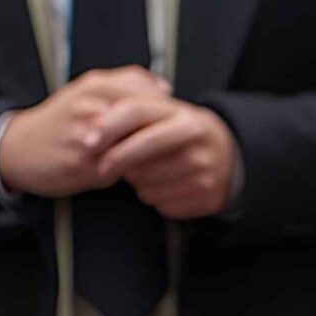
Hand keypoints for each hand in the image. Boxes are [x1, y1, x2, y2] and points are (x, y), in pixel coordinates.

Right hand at [0, 67, 169, 197]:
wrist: (18, 148)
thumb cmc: (62, 120)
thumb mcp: (88, 91)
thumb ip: (126, 83)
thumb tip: (165, 88)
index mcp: (96, 85)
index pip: (150, 94)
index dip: (171, 111)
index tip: (184, 122)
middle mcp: (92, 106)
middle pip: (147, 118)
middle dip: (168, 132)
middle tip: (182, 143)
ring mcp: (88, 136)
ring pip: (137, 144)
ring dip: (154, 152)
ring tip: (166, 158)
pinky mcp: (84, 164)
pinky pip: (122, 168)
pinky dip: (137, 171)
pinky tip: (144, 173)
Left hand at [87, 95, 240, 219]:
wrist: (228, 156)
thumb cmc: (181, 134)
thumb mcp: (165, 115)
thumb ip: (132, 117)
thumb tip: (91, 134)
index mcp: (182, 114)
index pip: (137, 112)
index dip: (108, 127)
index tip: (87, 142)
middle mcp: (196, 140)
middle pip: (142, 152)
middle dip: (116, 161)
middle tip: (102, 169)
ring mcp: (205, 170)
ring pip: (148, 183)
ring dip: (138, 182)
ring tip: (148, 173)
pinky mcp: (207, 196)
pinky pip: (162, 203)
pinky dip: (155, 198)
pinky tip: (165, 187)